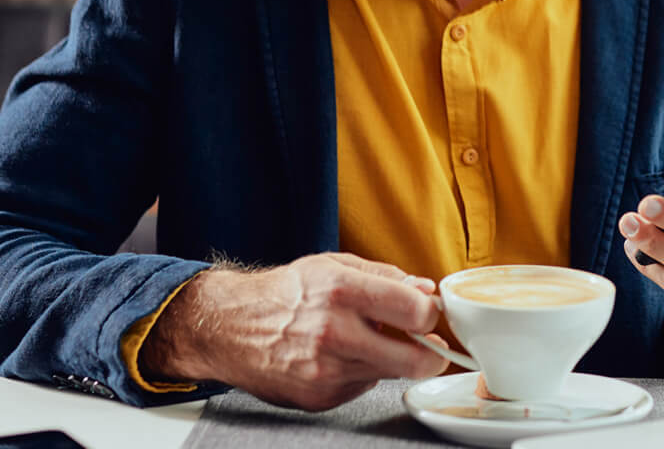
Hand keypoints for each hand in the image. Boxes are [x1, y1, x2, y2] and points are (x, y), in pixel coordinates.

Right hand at [140, 252, 448, 410]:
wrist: (231, 327)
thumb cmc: (284, 293)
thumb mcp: (333, 266)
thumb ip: (385, 276)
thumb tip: (426, 289)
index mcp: (342, 290)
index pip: (416, 310)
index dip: (431, 314)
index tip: (430, 314)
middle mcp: (335, 333)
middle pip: (416, 360)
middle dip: (432, 355)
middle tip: (429, 347)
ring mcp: (327, 370)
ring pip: (391, 374)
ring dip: (392, 360)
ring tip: (370, 341)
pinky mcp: (320, 397)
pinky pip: (362, 386)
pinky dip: (361, 372)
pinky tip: (340, 357)